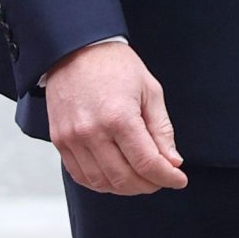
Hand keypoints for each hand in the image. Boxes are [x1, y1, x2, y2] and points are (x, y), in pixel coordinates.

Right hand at [46, 41, 186, 196]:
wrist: (74, 49)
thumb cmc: (114, 65)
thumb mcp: (149, 91)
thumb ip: (161, 130)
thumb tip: (172, 162)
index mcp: (119, 117)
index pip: (147, 164)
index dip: (167, 177)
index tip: (178, 179)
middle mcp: (92, 132)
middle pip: (124, 179)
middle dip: (149, 185)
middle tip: (160, 179)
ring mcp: (72, 139)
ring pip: (102, 182)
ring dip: (125, 187)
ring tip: (139, 178)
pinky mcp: (60, 141)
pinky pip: (80, 175)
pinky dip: (101, 183)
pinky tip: (115, 176)